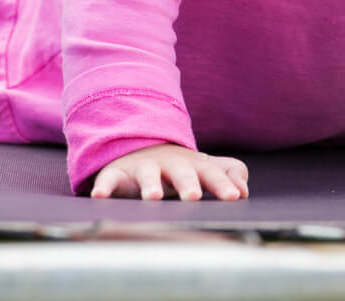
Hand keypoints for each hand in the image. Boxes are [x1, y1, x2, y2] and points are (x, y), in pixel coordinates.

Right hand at [91, 143, 249, 200]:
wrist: (141, 147)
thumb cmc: (180, 167)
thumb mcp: (206, 168)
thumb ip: (228, 174)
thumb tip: (244, 188)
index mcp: (193, 165)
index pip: (211, 173)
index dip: (222, 184)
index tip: (234, 197)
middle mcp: (169, 164)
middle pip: (180, 171)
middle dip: (187, 183)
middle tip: (192, 197)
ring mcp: (143, 167)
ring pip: (146, 174)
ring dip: (149, 184)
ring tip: (152, 197)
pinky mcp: (118, 173)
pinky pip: (109, 179)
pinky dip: (104, 186)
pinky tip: (100, 197)